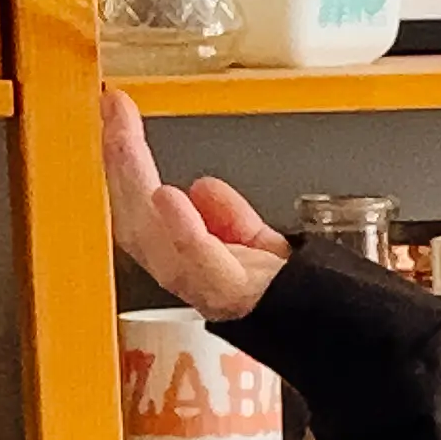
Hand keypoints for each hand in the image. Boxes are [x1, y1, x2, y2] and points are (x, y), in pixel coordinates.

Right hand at [100, 88, 288, 319]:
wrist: (328, 329)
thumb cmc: (291, 298)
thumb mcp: (260, 245)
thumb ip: (230, 217)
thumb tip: (200, 185)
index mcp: (187, 258)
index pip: (140, 201)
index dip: (123, 158)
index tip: (118, 112)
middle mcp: (185, 271)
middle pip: (136, 210)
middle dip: (119, 158)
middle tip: (113, 110)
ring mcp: (202, 283)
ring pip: (151, 229)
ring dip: (133, 179)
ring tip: (122, 137)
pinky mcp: (228, 294)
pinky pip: (196, 259)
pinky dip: (181, 227)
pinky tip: (166, 196)